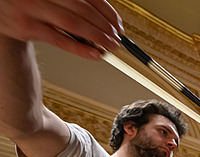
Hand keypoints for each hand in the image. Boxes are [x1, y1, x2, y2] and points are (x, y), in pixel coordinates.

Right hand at [0, 0, 122, 58]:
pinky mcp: (27, 27)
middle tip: (117, 38)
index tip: (118, 24)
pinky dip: (80, 48)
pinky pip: (59, 40)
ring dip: (97, 37)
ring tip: (110, 46)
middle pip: (83, 9)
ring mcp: (34, 9)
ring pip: (73, 24)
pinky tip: (94, 54)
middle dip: (105, 26)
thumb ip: (73, 3)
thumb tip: (104, 21)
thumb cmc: (30, 3)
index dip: (107, 12)